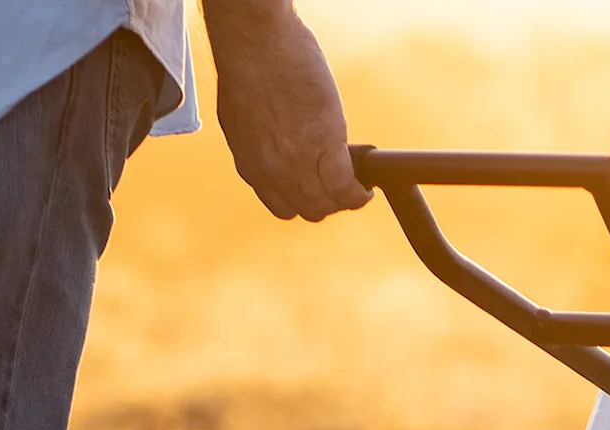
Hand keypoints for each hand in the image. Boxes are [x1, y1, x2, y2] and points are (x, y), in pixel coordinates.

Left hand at [202, 0, 370, 220]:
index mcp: (250, 162)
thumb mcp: (242, 113)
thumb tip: (280, 147)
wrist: (255, 39)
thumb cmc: (248, 60)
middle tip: (341, 187)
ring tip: (357, 186)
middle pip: (309, 210)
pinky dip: (360, 193)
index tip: (316, 190)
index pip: (282, 206)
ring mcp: (299, 162)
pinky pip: (346, 189)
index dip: (303, 202)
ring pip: (328, 204)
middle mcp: (272, 170)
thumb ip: (260, 140)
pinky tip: (368, 187)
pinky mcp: (325, 148)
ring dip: (346, 199)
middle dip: (327, 202)